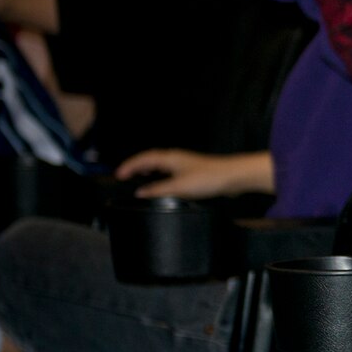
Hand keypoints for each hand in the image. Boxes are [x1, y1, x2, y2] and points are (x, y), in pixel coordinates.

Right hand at [116, 148, 253, 198]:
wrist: (233, 177)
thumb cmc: (209, 178)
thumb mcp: (179, 187)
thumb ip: (158, 190)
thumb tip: (140, 193)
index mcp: (170, 158)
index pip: (143, 158)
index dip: (129, 166)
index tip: (118, 174)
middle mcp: (176, 158)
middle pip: (150, 160)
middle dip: (136, 167)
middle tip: (124, 177)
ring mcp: (185, 164)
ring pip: (161, 165)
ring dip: (148, 171)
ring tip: (139, 180)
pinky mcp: (193, 172)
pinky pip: (170, 172)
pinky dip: (160, 177)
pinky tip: (163, 186)